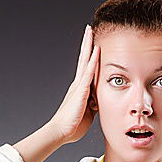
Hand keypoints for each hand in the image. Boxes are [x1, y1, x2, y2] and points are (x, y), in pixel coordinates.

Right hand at [46, 25, 99, 144]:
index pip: (86, 68)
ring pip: (85, 61)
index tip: (92, 42)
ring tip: (90, 32)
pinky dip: (93, 61)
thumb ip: (94, 104)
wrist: (61, 132)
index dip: (89, 55)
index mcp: (80, 90)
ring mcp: (78, 86)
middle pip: (84, 59)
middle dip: (87, 43)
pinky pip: (88, 73)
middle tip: (89, 29)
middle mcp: (78, 84)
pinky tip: (96, 50)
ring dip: (88, 46)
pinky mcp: (80, 91)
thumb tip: (100, 101)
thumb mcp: (88, 112)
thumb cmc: (73, 125)